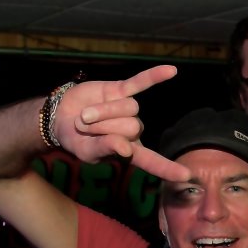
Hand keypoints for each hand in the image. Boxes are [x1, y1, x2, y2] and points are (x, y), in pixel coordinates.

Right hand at [54, 65, 190, 181]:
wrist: (60, 117)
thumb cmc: (76, 140)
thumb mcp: (85, 152)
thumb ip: (104, 150)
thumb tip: (125, 149)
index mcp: (129, 152)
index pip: (151, 161)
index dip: (167, 168)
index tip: (187, 176)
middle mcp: (134, 131)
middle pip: (131, 127)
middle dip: (103, 127)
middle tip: (85, 128)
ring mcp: (129, 109)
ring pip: (127, 108)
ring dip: (101, 112)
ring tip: (85, 116)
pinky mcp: (122, 90)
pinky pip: (140, 82)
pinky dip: (154, 76)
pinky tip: (172, 71)